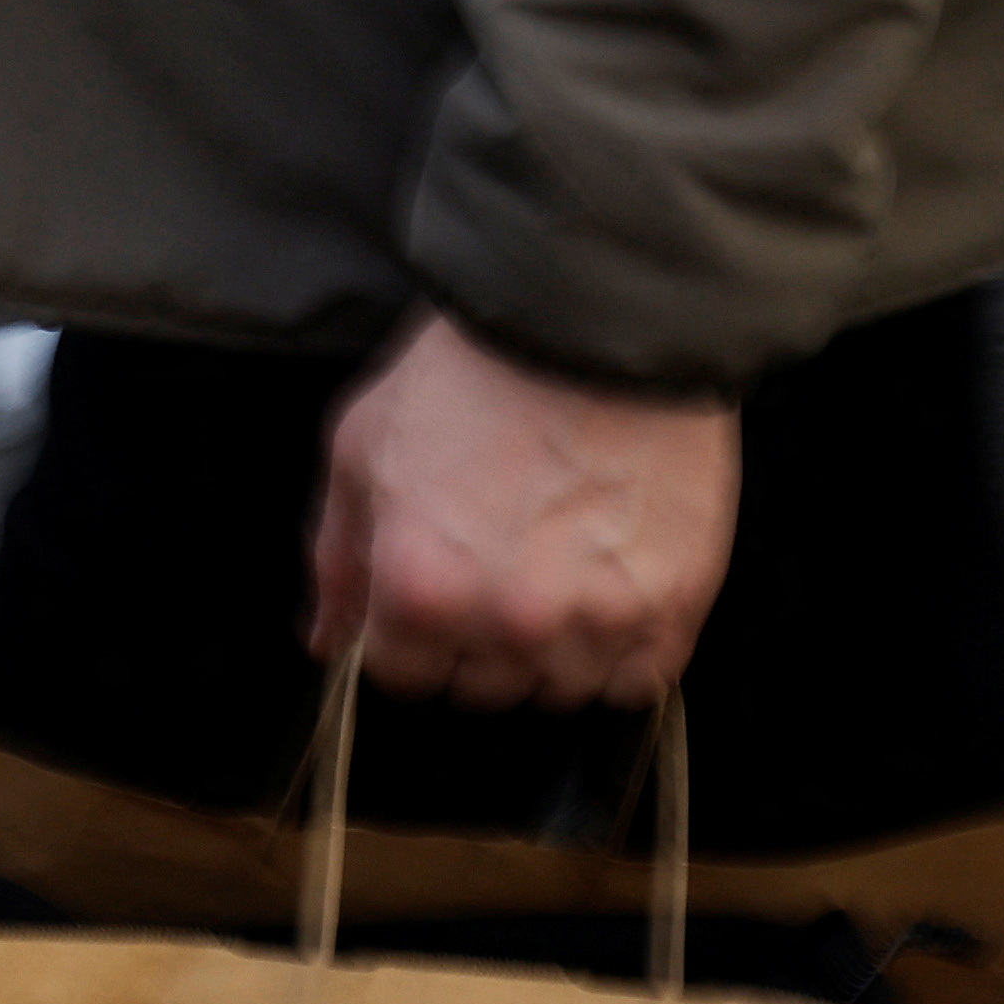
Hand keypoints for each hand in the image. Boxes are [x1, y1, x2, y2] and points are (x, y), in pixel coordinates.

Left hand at [311, 312, 739, 709]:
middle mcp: (507, 622)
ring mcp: (597, 618)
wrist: (595, 312)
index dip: (413, 633)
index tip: (436, 589)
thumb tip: (328, 642)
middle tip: (500, 563)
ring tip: (559, 568)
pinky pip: (639, 680)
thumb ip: (337, 558)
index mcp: (419, 590)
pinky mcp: (675, 602)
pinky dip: (623, 651)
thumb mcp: (362, 446)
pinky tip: (610, 587)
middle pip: (483, 688)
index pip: (404, 677)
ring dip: (554, 649)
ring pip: (562, 690)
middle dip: (479, 640)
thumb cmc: (468, 370)